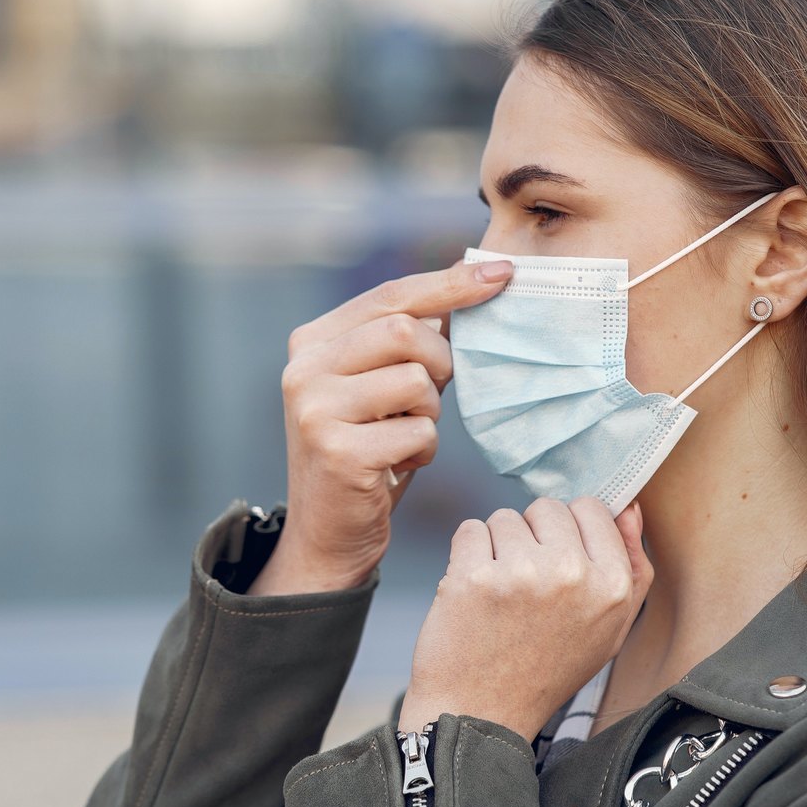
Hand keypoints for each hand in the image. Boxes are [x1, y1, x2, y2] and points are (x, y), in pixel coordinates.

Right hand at [248, 258, 514, 594]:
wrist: (329, 534)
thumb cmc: (368, 452)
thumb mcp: (381, 387)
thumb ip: (411, 342)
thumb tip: (475, 283)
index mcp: (311, 342)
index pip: (390, 296)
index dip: (450, 283)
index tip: (502, 273)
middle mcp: (303, 369)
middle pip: (404, 330)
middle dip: (440, 362)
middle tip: (432, 396)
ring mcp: (315, 410)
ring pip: (416, 380)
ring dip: (430, 414)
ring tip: (405, 436)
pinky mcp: (337, 451)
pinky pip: (418, 432)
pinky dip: (423, 451)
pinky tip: (397, 466)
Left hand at [397, 497, 652, 742]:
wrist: (481, 713)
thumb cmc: (544, 671)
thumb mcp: (610, 630)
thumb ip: (632, 568)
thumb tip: (630, 509)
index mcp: (614, 587)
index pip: (593, 509)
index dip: (569, 531)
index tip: (555, 561)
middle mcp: (573, 575)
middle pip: (547, 508)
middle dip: (532, 536)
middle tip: (526, 584)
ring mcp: (522, 573)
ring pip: (505, 518)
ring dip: (498, 547)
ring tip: (500, 594)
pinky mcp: (474, 576)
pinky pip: (469, 530)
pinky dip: (466, 555)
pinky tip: (474, 592)